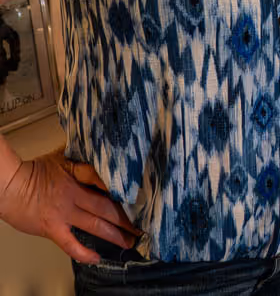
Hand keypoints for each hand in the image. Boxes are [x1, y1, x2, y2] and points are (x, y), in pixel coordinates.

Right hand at [0, 148, 140, 263]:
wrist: (11, 186)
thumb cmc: (35, 170)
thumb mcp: (64, 156)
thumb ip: (83, 157)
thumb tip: (101, 149)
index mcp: (79, 175)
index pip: (107, 182)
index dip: (124, 192)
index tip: (139, 198)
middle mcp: (74, 195)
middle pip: (106, 207)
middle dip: (125, 218)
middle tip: (139, 226)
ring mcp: (64, 213)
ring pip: (95, 225)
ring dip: (114, 235)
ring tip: (128, 241)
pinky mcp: (53, 229)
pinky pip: (71, 245)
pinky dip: (84, 253)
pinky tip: (96, 257)